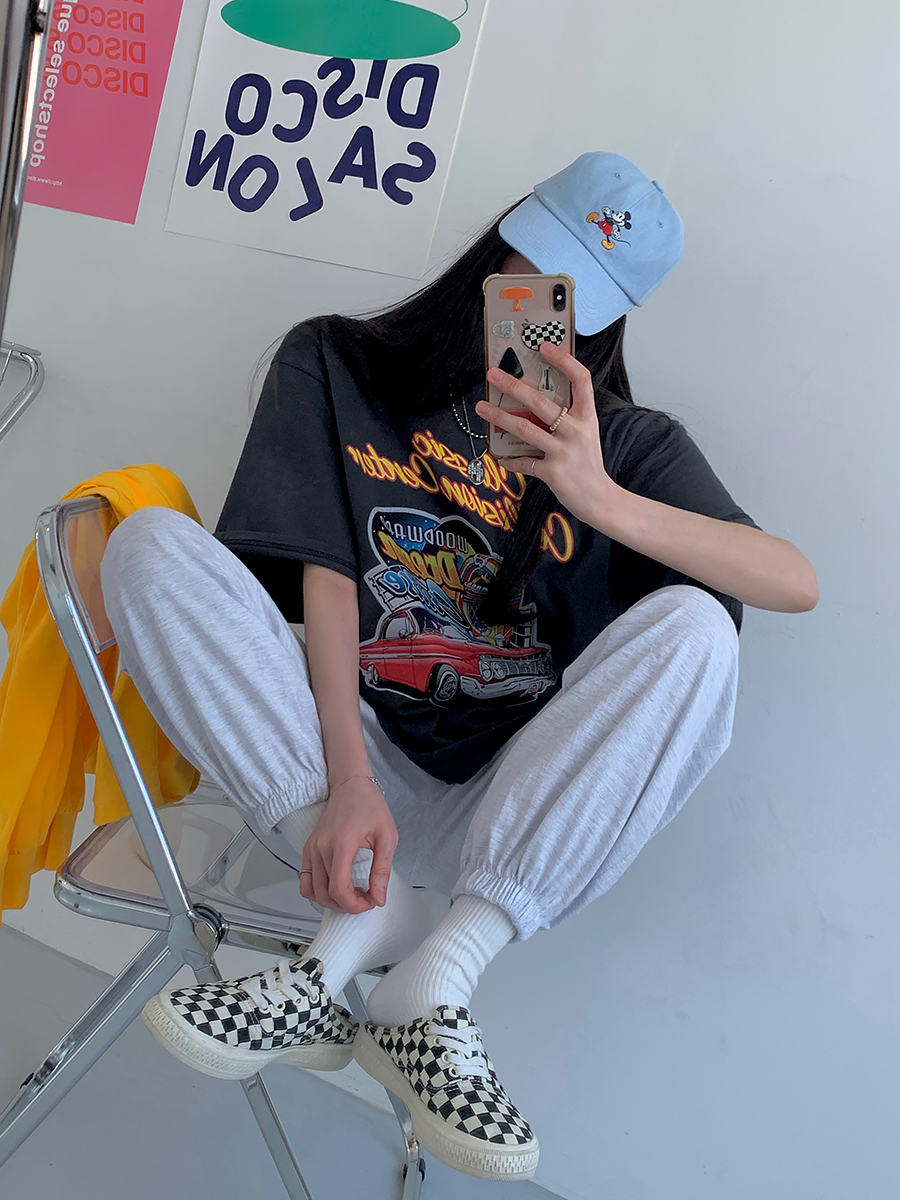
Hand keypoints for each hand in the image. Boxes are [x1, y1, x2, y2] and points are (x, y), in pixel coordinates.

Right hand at [299, 776, 397, 914]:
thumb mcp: (387, 836)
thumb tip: (378, 897)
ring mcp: (311, 849)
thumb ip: (382, 870)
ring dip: (331, 901)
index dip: (354, 904)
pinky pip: (305, 881)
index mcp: (341, 844)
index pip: (338, 888)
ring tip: (352, 894)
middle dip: (346, 905)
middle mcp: (320, 848)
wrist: (351, 784)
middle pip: (325, 894)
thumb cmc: (369, 805)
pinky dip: (318, 891)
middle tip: (365, 899)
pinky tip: (337, 886)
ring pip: (312, 891)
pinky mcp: (307, 849)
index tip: (370, 901)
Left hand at [477, 341, 614, 524]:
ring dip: (499, 417)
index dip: (564, 360)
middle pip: (541, 402)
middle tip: (493, 374)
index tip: (544, 346)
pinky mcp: (553, 472)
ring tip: (481, 407)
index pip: (581, 380)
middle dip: (513, 386)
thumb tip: (532, 400)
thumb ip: (565, 417)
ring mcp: (564, 451)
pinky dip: (509, 460)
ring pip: (525, 429)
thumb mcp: (585, 434)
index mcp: (586, 416)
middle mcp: (576, 430)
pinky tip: (499, 456)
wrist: (600, 498)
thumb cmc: (588, 463)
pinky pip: (524, 462)